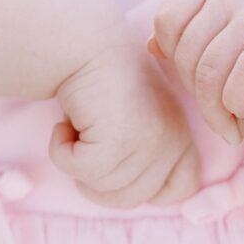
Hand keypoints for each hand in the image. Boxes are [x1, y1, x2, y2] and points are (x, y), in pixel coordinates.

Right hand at [50, 32, 199, 208]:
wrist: (88, 43)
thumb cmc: (106, 81)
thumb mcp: (142, 118)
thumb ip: (147, 155)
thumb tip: (133, 195)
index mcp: (181, 137)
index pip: (183, 188)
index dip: (149, 188)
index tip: (121, 164)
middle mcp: (171, 142)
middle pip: (130, 200)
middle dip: (98, 178)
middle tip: (88, 139)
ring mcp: (147, 144)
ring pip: (101, 189)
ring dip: (77, 161)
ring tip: (82, 122)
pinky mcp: (116, 142)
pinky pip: (77, 170)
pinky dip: (60, 150)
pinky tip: (67, 120)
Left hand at [152, 0, 243, 142]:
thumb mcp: (222, 52)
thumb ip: (186, 44)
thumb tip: (152, 46)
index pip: (168, 20)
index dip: (178, 59)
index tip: (201, 84)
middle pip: (186, 50)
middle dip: (200, 95)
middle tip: (222, 116)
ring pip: (210, 66)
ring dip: (217, 109)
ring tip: (235, 124)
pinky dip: (240, 100)